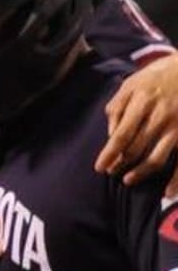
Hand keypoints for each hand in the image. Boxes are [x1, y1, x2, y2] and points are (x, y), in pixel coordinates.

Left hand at [96, 54, 177, 196]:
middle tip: (111, 172)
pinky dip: (176, 180)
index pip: (122, 134)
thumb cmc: (156, 77)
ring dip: (141, 172)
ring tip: (128, 180)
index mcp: (142, 102)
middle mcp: (160, 115)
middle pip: (136, 148)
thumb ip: (118, 107)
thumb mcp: (132, 84)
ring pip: (157, 158)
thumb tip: (111, 134)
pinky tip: (167, 193)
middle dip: (121, 164)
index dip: (110, 153)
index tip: (100, 167)